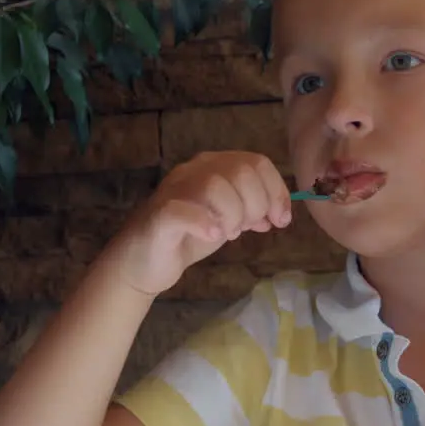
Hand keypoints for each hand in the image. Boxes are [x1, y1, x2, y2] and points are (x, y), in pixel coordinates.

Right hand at [108, 151, 292, 295]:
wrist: (143, 263)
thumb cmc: (187, 237)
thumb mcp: (228, 220)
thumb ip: (251, 211)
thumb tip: (278, 214)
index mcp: (213, 168)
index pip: (256, 162)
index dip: (276, 190)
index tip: (281, 219)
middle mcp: (193, 172)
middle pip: (241, 171)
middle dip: (257, 203)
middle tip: (249, 228)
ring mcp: (174, 192)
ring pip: (216, 187)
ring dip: (233, 214)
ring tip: (228, 234)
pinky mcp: (160, 217)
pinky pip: (183, 211)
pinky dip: (204, 223)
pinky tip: (213, 235)